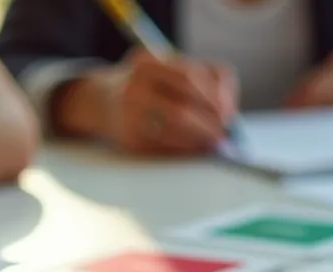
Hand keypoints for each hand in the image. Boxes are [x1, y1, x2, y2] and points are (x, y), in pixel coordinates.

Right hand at [91, 50, 236, 154]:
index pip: (189, 77)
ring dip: (201, 139)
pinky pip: (166, 146)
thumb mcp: (170, 67)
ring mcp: (128, 115)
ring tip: (214, 141)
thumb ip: (205, 79)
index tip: (230, 111)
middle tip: (225, 133)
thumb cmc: (150, 84)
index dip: (215, 96)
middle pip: (181, 109)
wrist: (102, 102)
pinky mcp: (129, 139)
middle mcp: (133, 87)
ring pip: (175, 131)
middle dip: (210, 124)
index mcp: (146, 61)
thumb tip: (230, 113)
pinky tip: (195, 146)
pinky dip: (186, 147)